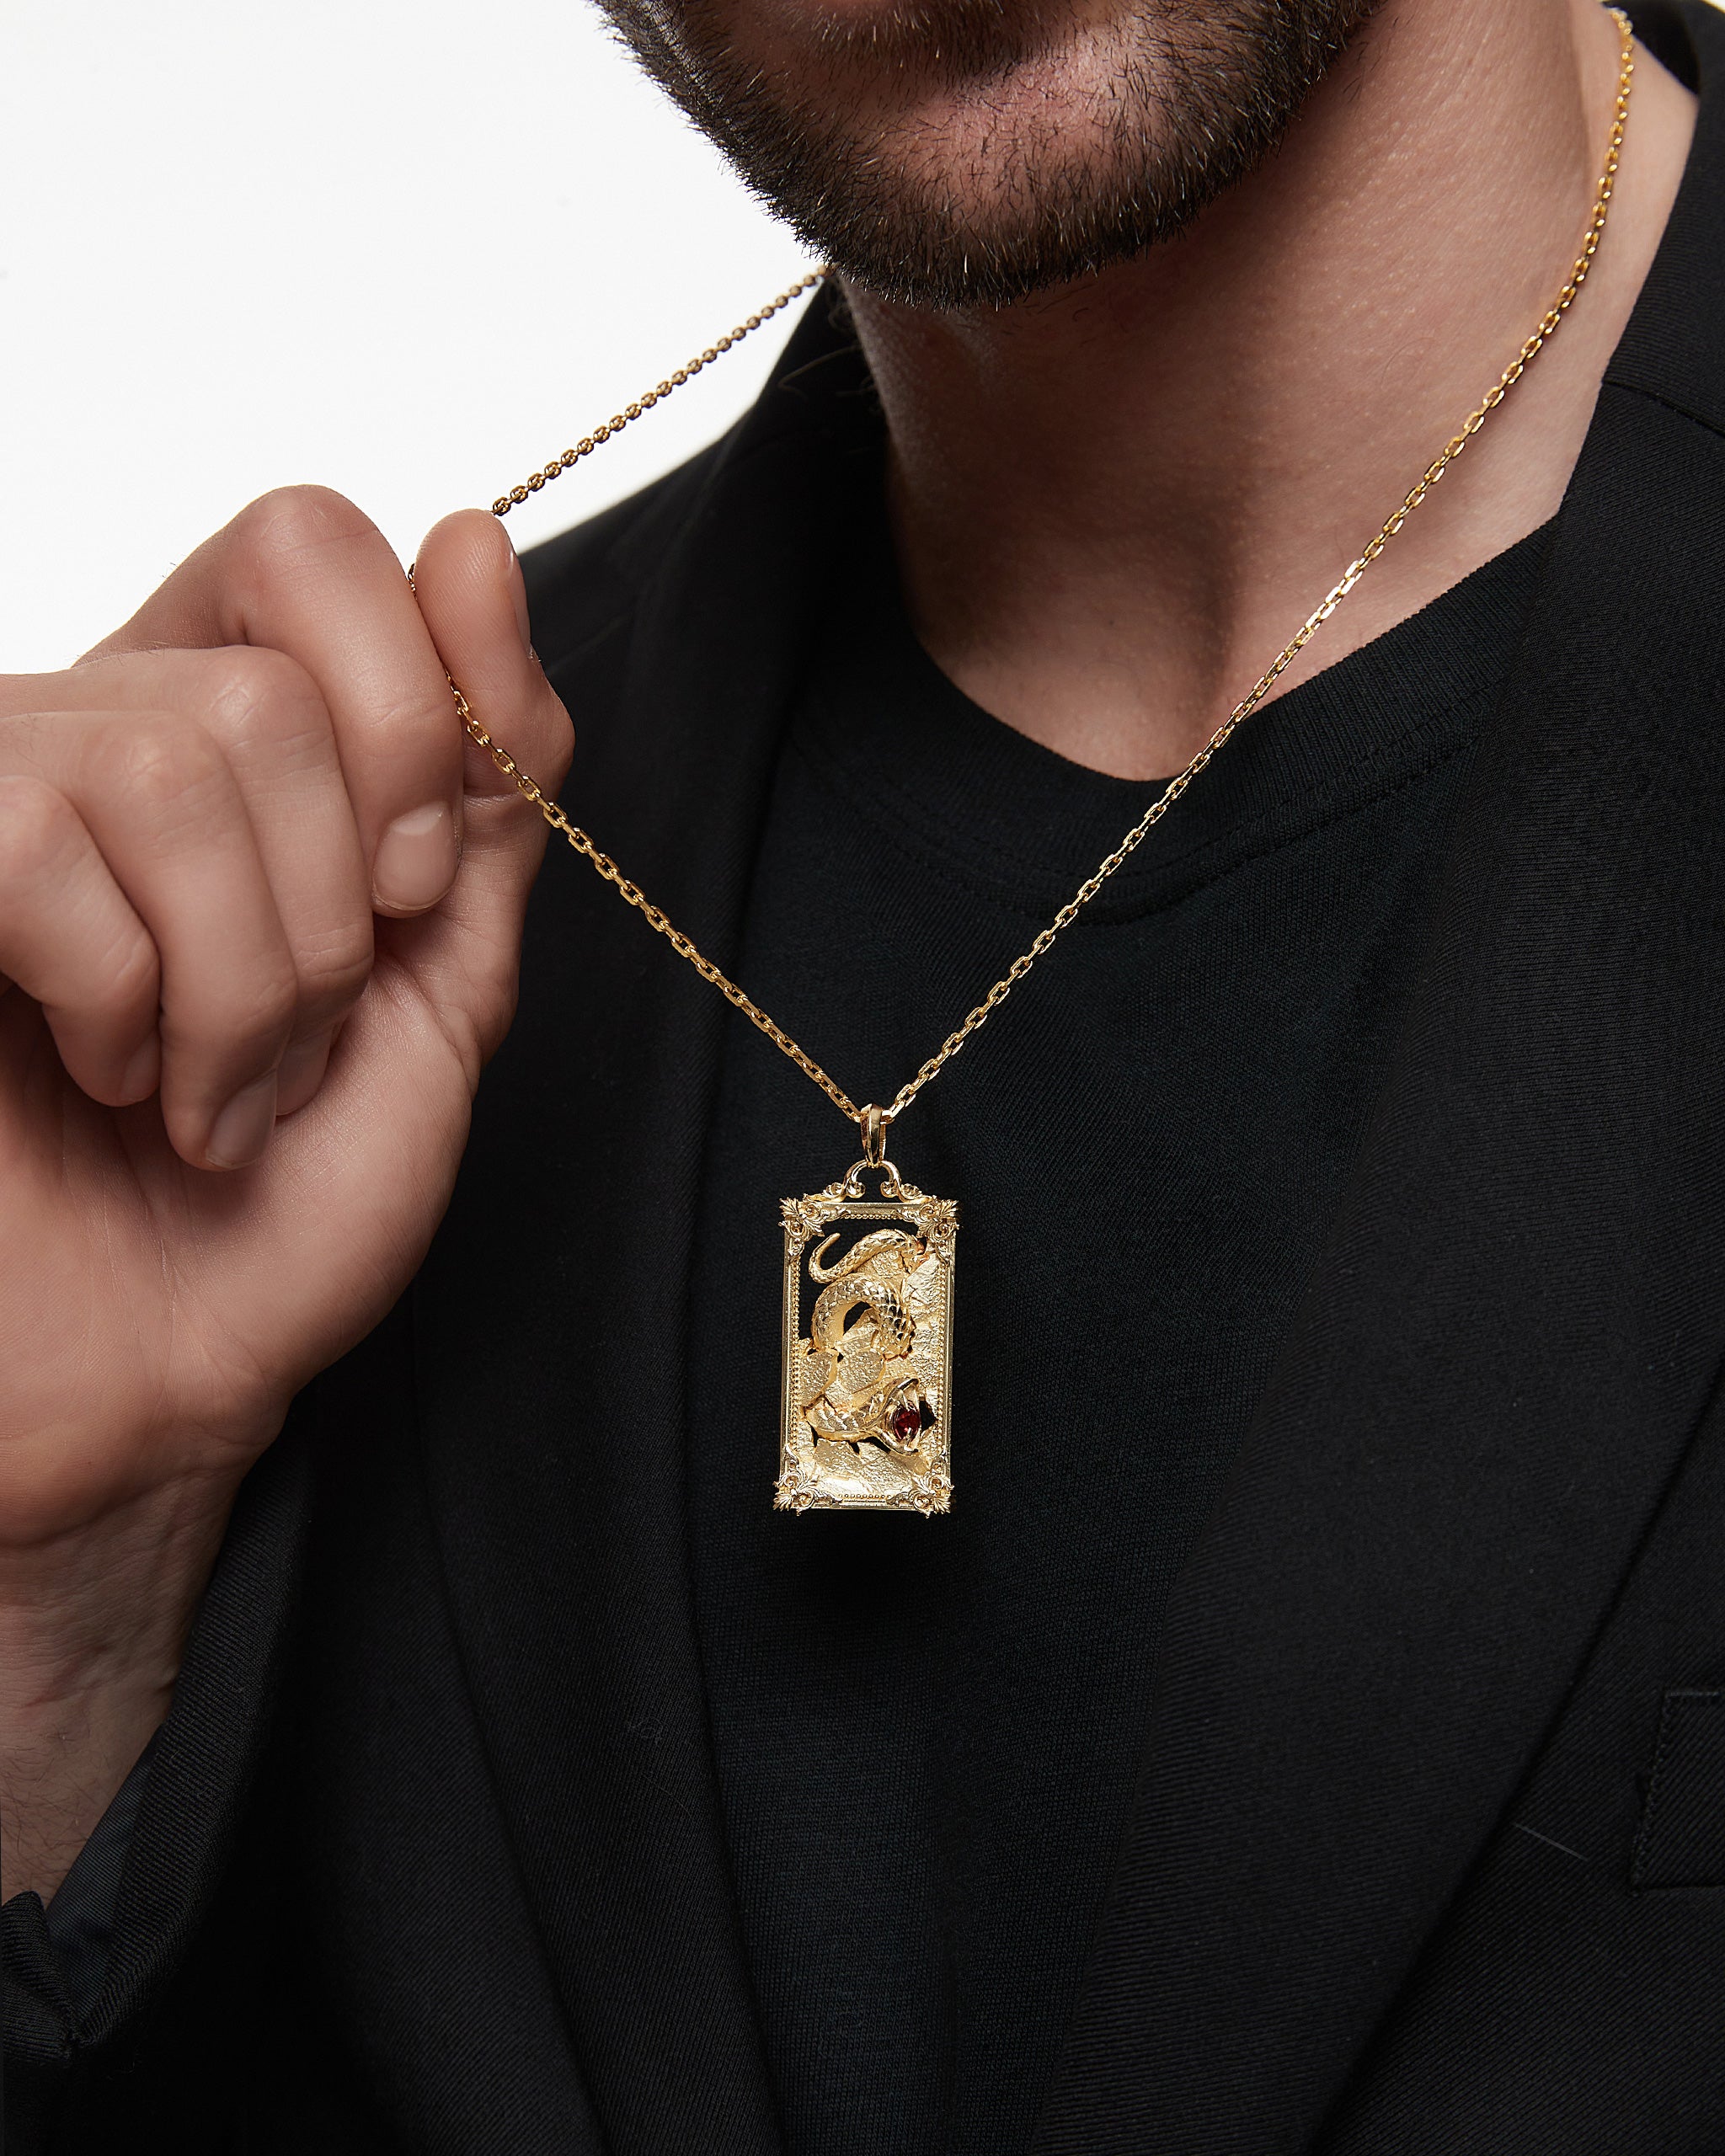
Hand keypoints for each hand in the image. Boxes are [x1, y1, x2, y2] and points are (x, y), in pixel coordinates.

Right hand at [0, 487, 573, 1550]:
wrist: (161, 1368)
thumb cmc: (287, 1198)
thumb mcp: (440, 974)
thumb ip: (480, 781)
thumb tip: (472, 540)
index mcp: (224, 734)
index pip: (307, 542)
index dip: (410, 705)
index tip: (417, 880)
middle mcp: (90, 729)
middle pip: (272, 690)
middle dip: (335, 916)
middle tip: (294, 1040)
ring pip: (174, 764)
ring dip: (241, 982)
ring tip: (205, 1085)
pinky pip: (37, 841)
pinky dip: (119, 996)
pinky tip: (98, 1071)